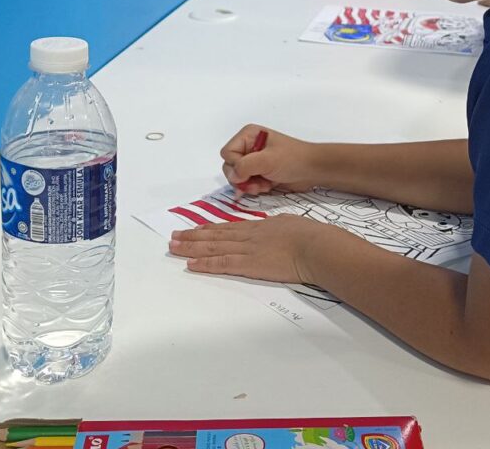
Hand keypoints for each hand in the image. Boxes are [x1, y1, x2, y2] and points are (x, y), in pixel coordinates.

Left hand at [169, 215, 349, 283]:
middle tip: (174, 236)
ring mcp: (247, 250)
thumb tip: (277, 229)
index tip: (195, 229)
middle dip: (193, 236)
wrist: (315, 245)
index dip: (210, 229)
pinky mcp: (249, 265)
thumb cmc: (310, 235)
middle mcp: (249, 236)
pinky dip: (205, 264)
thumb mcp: (291, 224)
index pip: (229, 228)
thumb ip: (279, 228)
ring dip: (192, 248)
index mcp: (260, 226)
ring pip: (213, 247)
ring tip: (174, 247)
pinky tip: (191, 264)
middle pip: (215, 235)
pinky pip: (222, 264)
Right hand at [221, 125, 321, 195]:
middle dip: (242, 178)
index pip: (227, 153)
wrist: (312, 170)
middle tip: (257, 183)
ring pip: (237, 177)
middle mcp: (248, 146)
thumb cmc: (293, 159)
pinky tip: (266, 186)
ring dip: (249, 185)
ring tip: (264, 185)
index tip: (250, 172)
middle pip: (230, 166)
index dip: (236, 166)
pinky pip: (247, 183)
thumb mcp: (267, 160)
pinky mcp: (259, 172)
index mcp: (248, 135)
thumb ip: (245, 166)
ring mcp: (254, 160)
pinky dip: (254, 187)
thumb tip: (233, 176)